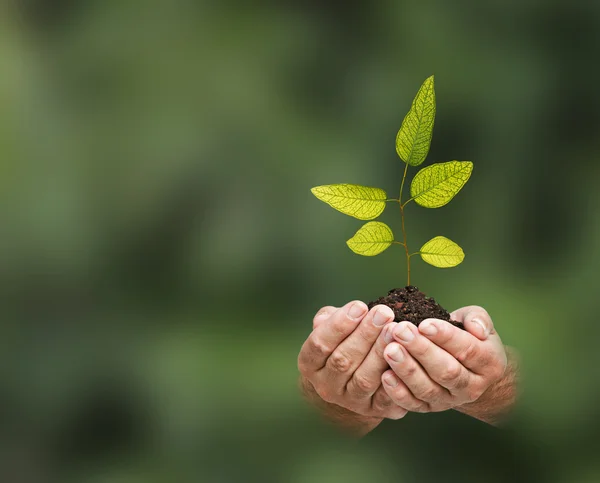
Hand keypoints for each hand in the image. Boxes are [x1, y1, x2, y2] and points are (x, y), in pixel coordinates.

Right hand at [297, 301, 406, 433]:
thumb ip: (330, 318)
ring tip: (395, 329)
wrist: (354, 378)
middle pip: (343, 361)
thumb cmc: (343, 343)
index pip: (319, 344)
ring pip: (364, 379)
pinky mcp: (374, 410)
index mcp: (310, 364)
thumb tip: (341, 314)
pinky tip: (406, 356)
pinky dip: (396, 378)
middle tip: (384, 313)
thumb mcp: (331, 327)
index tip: (360, 306)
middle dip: (365, 334)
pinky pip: (386, 397)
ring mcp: (349, 401)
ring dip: (380, 353)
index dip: (339, 325)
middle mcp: (326, 386)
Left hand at [381, 306, 510, 419]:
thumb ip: (478, 319)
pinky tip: (385, 375)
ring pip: (428, 389)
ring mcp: (449, 400)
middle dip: (421, 350)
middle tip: (400, 331)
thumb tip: (477, 328)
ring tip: (389, 349)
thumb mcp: (476, 321)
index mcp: (489, 363)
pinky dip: (398, 392)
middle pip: (446, 371)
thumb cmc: (467, 335)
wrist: (465, 366)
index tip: (424, 324)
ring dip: (407, 370)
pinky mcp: (429, 407)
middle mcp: (471, 386)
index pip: (467, 350)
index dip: (445, 337)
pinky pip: (413, 404)